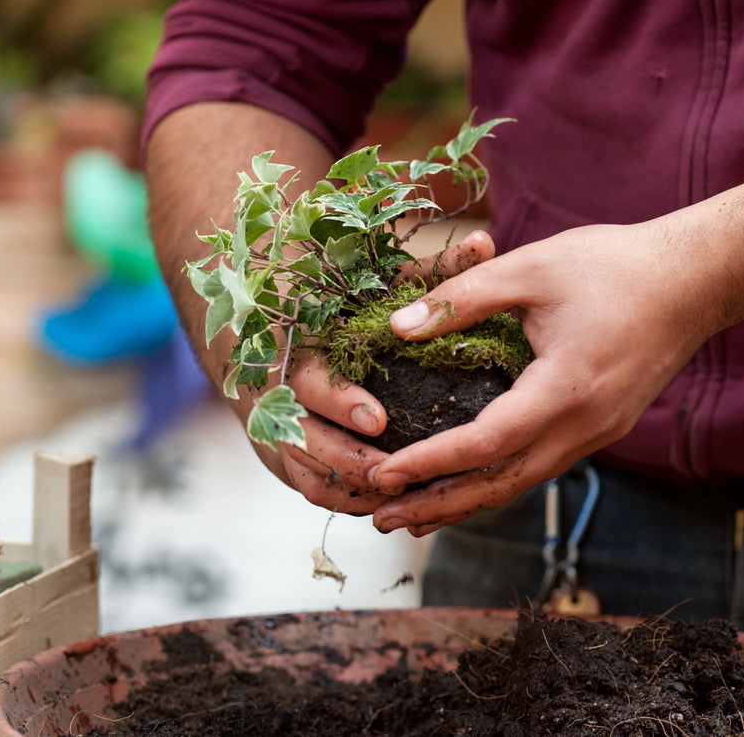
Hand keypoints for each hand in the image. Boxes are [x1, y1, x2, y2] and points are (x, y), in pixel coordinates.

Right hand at [273, 229, 499, 513]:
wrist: (260, 323)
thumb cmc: (336, 298)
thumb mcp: (376, 280)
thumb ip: (429, 270)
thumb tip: (483, 241)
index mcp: (293, 345)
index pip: (305, 381)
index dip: (339, 403)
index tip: (379, 420)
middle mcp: (276, 391)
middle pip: (301, 436)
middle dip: (346, 459)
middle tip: (392, 474)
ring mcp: (276, 427)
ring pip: (305, 469)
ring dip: (349, 486)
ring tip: (397, 493)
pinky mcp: (284, 453)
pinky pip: (310, 486)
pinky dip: (344, 498)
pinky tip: (384, 502)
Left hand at [366, 221, 718, 534]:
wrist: (698, 279)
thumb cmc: (615, 265)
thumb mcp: (531, 267)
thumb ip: (461, 298)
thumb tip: (397, 329)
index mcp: (565, 388)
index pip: (486, 442)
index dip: (431, 462)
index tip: (384, 474)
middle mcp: (584, 426)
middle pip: (501, 483)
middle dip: (438, 504)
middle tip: (381, 518)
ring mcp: (598, 434)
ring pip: (521, 483)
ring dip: (465, 502)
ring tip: (411, 517)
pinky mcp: (602, 430)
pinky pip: (540, 468)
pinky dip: (496, 482)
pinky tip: (467, 487)